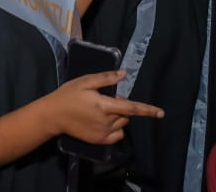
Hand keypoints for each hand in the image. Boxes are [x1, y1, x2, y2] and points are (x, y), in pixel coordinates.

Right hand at [46, 70, 163, 144]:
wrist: (53, 115)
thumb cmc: (69, 94)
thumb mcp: (85, 81)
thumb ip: (106, 78)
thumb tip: (124, 74)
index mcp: (103, 105)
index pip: (131, 108)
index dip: (147, 110)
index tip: (161, 113)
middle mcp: (105, 121)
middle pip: (126, 115)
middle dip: (121, 107)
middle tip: (105, 100)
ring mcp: (102, 133)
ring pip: (122, 124)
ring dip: (119, 117)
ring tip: (102, 110)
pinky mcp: (99, 141)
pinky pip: (117, 135)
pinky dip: (116, 128)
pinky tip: (104, 122)